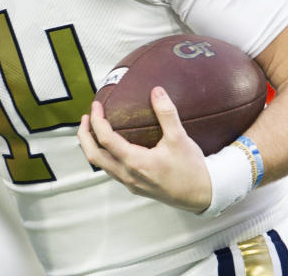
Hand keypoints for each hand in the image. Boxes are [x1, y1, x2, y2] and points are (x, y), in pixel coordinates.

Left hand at [78, 86, 211, 212]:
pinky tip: (112, 146)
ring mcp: (130, 183)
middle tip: (86, 118)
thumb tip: (156, 90)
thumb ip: (166, 113)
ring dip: (92, 147)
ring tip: (94, 129)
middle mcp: (128, 174)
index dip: (97, 120)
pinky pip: (111, 171)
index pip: (105, 139)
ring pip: (101, 165)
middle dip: (84, 136)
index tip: (96, 106)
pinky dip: (104, 156)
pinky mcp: (135, 187)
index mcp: (136, 162)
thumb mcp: (180, 138)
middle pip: (93, 155)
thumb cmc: (192, 169)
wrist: (203, 196)